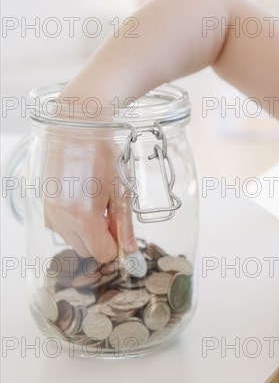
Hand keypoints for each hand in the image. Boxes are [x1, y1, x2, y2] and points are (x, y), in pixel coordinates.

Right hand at [42, 124, 138, 262]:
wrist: (77, 130)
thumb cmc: (103, 156)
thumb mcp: (121, 191)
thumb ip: (124, 224)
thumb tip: (130, 248)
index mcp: (85, 217)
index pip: (102, 253)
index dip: (116, 246)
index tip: (122, 233)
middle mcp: (63, 219)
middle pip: (86, 250)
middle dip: (101, 240)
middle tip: (111, 215)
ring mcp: (50, 212)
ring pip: (71, 240)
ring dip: (86, 232)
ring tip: (96, 203)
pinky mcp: (44, 204)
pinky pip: (60, 226)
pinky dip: (72, 222)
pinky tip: (81, 200)